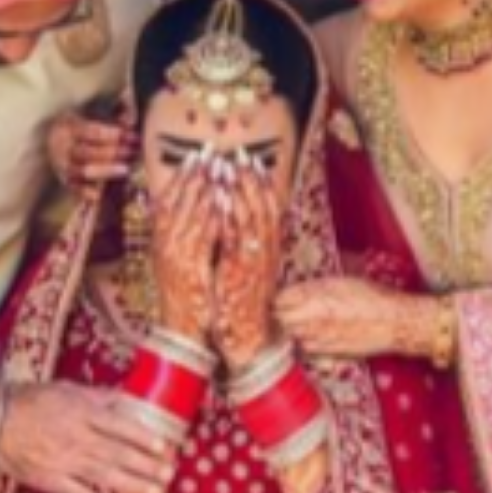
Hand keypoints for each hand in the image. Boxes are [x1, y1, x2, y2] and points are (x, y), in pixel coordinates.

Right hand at [0, 382, 174, 492]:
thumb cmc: (29, 400)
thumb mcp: (66, 389)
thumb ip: (96, 396)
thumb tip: (126, 398)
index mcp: (82, 413)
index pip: (121, 426)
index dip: (144, 437)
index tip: (164, 446)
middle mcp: (77, 437)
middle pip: (119, 453)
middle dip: (147, 465)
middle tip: (170, 474)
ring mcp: (64, 460)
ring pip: (105, 475)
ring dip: (133, 485)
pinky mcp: (50, 479)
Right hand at [45, 110, 137, 195]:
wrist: (53, 138)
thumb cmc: (83, 125)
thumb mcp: (94, 113)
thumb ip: (113, 114)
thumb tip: (131, 120)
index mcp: (69, 126)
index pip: (92, 131)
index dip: (115, 135)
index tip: (134, 137)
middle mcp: (63, 146)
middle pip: (88, 152)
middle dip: (114, 153)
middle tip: (134, 152)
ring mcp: (63, 165)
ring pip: (83, 171)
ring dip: (106, 171)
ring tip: (126, 169)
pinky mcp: (65, 181)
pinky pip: (76, 189)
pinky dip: (88, 193)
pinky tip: (103, 194)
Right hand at [150, 169, 219, 344]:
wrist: (181, 330)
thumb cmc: (183, 298)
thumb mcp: (176, 263)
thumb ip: (177, 238)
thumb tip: (182, 212)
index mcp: (161, 242)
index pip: (167, 200)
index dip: (180, 176)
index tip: (194, 156)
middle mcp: (165, 245)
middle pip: (178, 200)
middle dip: (195, 173)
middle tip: (209, 150)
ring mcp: (176, 255)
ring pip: (190, 212)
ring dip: (204, 186)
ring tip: (219, 164)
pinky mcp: (190, 266)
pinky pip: (201, 235)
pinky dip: (211, 214)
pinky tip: (222, 197)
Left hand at [214, 170, 283, 366]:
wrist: (249, 339)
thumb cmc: (246, 306)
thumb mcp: (252, 272)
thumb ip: (251, 248)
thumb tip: (243, 222)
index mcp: (269, 251)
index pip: (271, 209)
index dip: (263, 183)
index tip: (253, 161)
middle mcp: (265, 253)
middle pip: (263, 207)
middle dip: (250, 178)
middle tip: (240, 153)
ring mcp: (254, 262)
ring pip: (251, 218)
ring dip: (240, 189)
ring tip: (228, 165)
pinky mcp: (241, 273)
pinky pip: (236, 239)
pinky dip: (229, 216)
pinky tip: (221, 198)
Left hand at [275, 277, 422, 359]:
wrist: (392, 322)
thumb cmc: (372, 297)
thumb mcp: (342, 281)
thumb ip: (315, 287)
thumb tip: (297, 289)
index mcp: (315, 296)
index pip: (280, 299)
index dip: (280, 297)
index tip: (282, 296)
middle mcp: (313, 318)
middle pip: (280, 318)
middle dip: (281, 313)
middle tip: (286, 309)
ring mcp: (319, 337)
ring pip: (291, 334)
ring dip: (293, 328)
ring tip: (302, 321)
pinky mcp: (327, 352)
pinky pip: (305, 348)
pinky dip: (306, 341)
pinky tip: (316, 334)